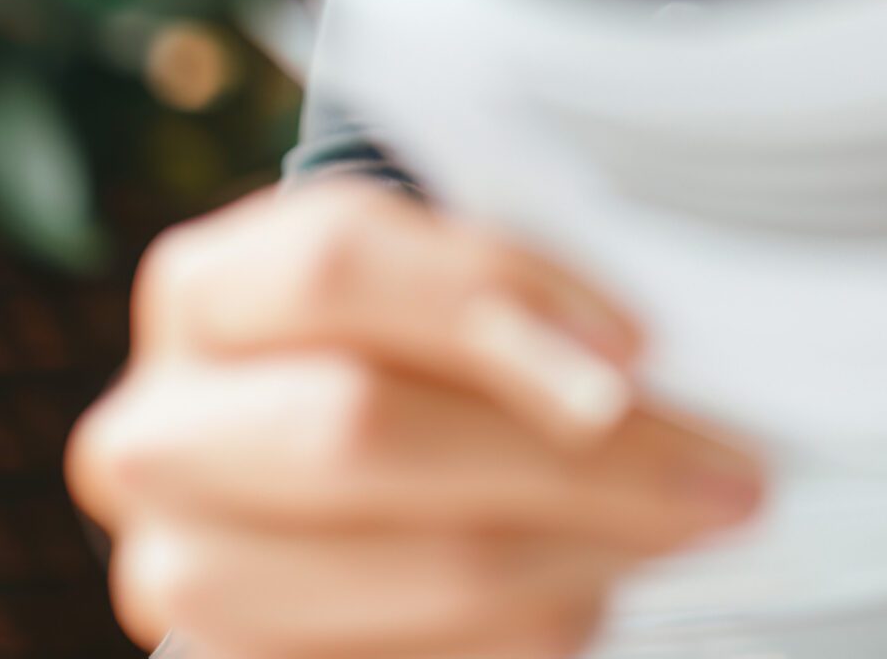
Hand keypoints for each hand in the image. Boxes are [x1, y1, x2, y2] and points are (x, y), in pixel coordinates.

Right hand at [67, 177, 764, 658]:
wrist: (349, 443)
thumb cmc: (436, 339)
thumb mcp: (454, 274)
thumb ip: (519, 284)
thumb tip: (662, 340)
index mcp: (208, 287)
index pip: (335, 263)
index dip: (494, 295)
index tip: (639, 341)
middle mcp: (158, 431)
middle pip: (362, 429)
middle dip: (573, 453)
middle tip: (728, 468)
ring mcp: (181, 571)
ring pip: (404, 566)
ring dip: (579, 553)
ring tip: (692, 525)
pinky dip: (528, 631)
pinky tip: (603, 590)